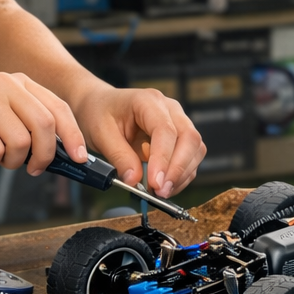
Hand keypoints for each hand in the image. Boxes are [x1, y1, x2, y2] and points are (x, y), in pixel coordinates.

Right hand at [0, 73, 86, 173]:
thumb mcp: (4, 112)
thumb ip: (31, 125)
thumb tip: (66, 154)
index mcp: (20, 82)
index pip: (59, 108)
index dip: (73, 135)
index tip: (81, 158)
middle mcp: (5, 83)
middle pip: (44, 125)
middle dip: (45, 155)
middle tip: (35, 169)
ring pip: (20, 141)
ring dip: (13, 161)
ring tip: (0, 158)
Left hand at [72, 83, 205, 198]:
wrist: (99, 106)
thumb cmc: (99, 114)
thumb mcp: (100, 134)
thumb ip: (119, 156)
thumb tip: (135, 181)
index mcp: (148, 101)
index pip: (165, 130)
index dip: (163, 159)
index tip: (154, 183)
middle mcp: (170, 109)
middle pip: (189, 138)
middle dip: (178, 169)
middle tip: (161, 192)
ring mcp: (178, 121)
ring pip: (195, 149)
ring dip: (181, 175)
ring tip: (160, 192)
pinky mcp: (180, 137)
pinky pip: (191, 157)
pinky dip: (181, 175)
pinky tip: (164, 186)